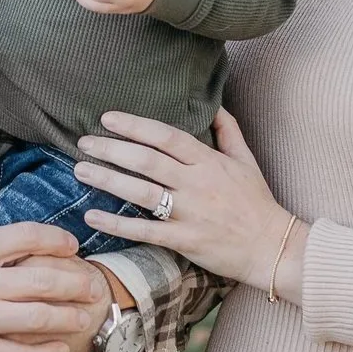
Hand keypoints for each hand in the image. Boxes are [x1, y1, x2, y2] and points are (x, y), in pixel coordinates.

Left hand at [74, 108, 305, 297]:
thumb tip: (215, 104)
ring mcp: (190, 213)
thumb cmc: (257, 203)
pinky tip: (92, 215)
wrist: (272, 247)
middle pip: (147, 161)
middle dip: (112, 149)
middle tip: (84, 142)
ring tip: (80, 171)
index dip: (135, 125)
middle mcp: (197, 183)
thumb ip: (229, 131)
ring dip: (108, 180)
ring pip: (142, 192)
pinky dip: (117, 223)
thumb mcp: (246, 160)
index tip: (107, 118)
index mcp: (208, 161)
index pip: (166, 136)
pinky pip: (144, 231)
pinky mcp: (185, 241)